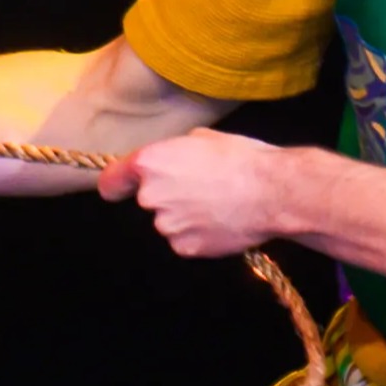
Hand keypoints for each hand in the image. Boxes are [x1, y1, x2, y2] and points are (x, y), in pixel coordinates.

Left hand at [102, 131, 296, 256]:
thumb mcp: (204, 138)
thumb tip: (175, 161)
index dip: (117, 184)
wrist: (273, 193)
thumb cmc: (243, 159)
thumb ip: (176, 152)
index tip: (118, 190)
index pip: (112, 180)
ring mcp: (167, 225)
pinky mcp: (186, 247)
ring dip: (188, 217)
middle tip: (204, 188)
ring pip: (170, 222)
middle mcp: (150, 196)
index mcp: (150, 163)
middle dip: (170, 196)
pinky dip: (201, 235)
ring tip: (220, 206)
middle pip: (150, 200)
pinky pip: (187, 241)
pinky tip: (224, 222)